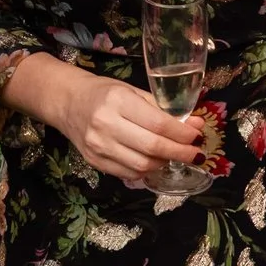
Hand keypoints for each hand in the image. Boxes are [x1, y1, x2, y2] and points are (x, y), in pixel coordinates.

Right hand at [8, 57, 202, 179]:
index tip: (198, 136)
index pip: (158, 124)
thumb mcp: (132, 91)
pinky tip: (154, 161)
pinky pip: (129, 174)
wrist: (68, 103)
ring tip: (174, 155)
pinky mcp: (94, 162)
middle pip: (152, 147)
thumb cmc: (104, 93)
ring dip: (165, 163)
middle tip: (197, 154)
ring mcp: (98, 146)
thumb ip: (162, 109)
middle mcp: (105, 125)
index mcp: (117, 101)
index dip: (183, 133)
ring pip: (142, 165)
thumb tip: (195, 125)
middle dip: (180, 153)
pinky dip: (147, 170)